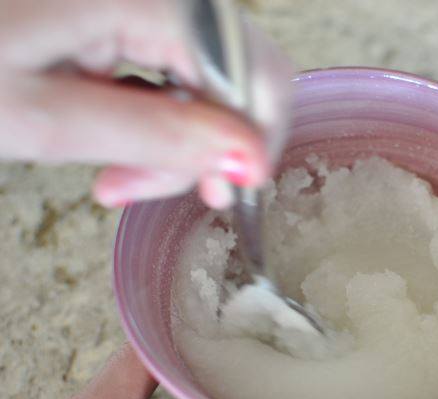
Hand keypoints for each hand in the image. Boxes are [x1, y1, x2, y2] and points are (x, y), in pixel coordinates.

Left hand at [0, 0, 267, 208]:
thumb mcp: (41, 116)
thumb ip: (155, 136)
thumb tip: (247, 161)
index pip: (255, 73)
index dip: (251, 142)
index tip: (224, 198)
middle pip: (236, 75)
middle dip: (208, 146)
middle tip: (148, 192)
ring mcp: (138, 1)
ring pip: (205, 79)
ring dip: (177, 138)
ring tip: (118, 179)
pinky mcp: (118, 14)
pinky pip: (168, 71)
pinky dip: (152, 118)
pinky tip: (113, 145)